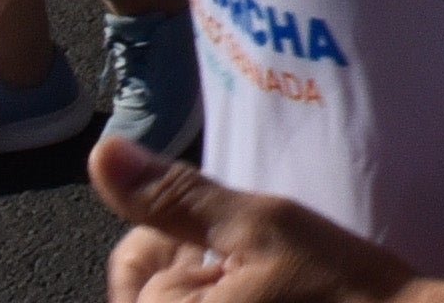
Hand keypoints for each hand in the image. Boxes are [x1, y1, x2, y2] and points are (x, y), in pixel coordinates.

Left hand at [87, 134, 423, 302]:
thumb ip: (177, 196)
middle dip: (196, 276)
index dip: (187, 238)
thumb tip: (103, 155)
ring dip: (219, 294)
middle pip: (152, 296)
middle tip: (261, 274)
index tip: (242, 248)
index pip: (134, 262)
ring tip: (274, 295)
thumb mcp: (259, 226)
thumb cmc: (339, 287)